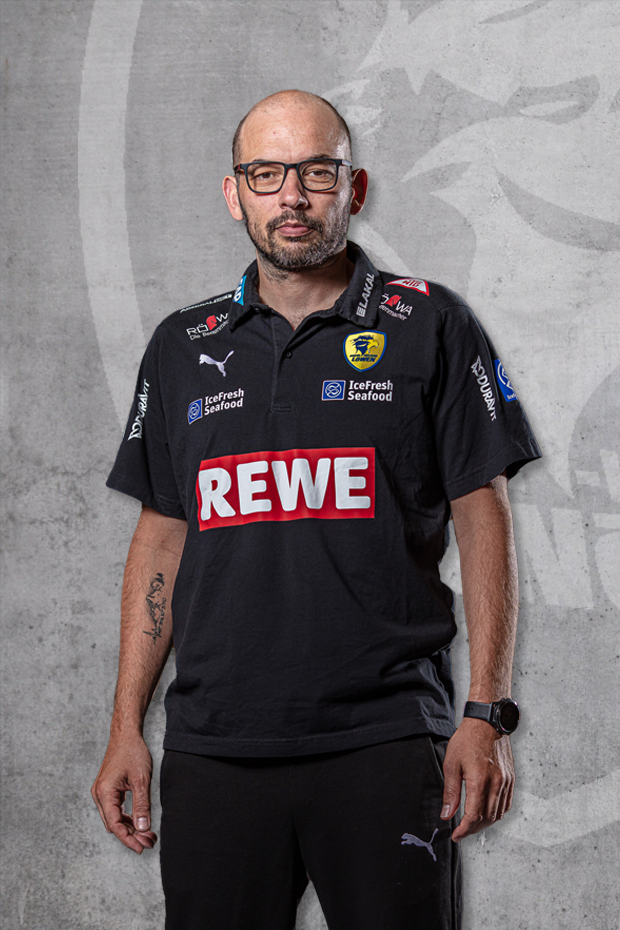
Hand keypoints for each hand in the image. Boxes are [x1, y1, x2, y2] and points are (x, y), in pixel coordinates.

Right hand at [91, 732, 157, 853]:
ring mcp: (102, 792)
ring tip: (148, 834)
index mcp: (104, 793)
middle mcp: (99, 795)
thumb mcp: (141, 779)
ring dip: (130, 827)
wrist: (126, 735)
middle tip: (150, 842)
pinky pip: (115, 810)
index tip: (142, 848)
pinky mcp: (107, 790)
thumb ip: (142, 805)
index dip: (129, 839)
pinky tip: (140, 822)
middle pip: (113, 824)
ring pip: (114, 818)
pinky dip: (127, 817)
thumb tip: (143, 828)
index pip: (114, 824)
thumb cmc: (133, 752)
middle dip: (132, 835)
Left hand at [439, 717, 514, 841]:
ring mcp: (506, 782)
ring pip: (498, 814)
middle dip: (472, 829)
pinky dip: (496, 813)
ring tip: (471, 823)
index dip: (463, 830)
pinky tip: (486, 812)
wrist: (487, 722)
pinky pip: (506, 804)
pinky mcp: (511, 779)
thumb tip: (447, 814)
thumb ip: (450, 792)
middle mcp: (496, 783)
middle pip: (487, 819)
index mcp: (479, 780)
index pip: (473, 816)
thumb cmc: (466, 739)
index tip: (455, 835)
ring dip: (484, 823)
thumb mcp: (451, 763)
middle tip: (461, 831)